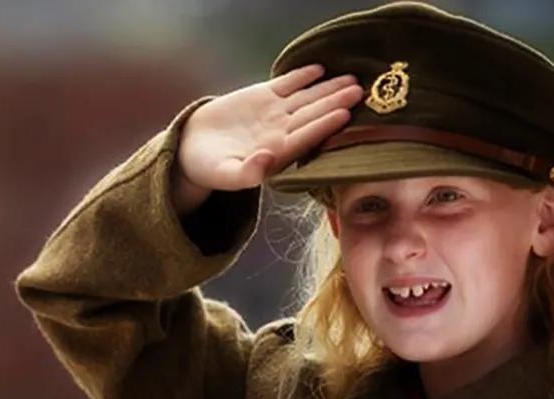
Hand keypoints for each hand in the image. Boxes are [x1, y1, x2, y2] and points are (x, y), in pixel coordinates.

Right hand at [173, 65, 362, 212]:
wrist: (194, 146)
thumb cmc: (210, 168)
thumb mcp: (223, 175)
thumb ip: (245, 174)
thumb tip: (266, 162)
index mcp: (276, 153)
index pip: (306, 137)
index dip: (324, 126)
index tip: (343, 115)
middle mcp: (281, 132)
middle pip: (313, 115)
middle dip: (336, 103)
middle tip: (359, 92)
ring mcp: (274, 113)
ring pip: (306, 98)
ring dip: (328, 88)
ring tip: (351, 79)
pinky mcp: (263, 96)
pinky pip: (287, 84)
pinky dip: (302, 75)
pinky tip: (319, 69)